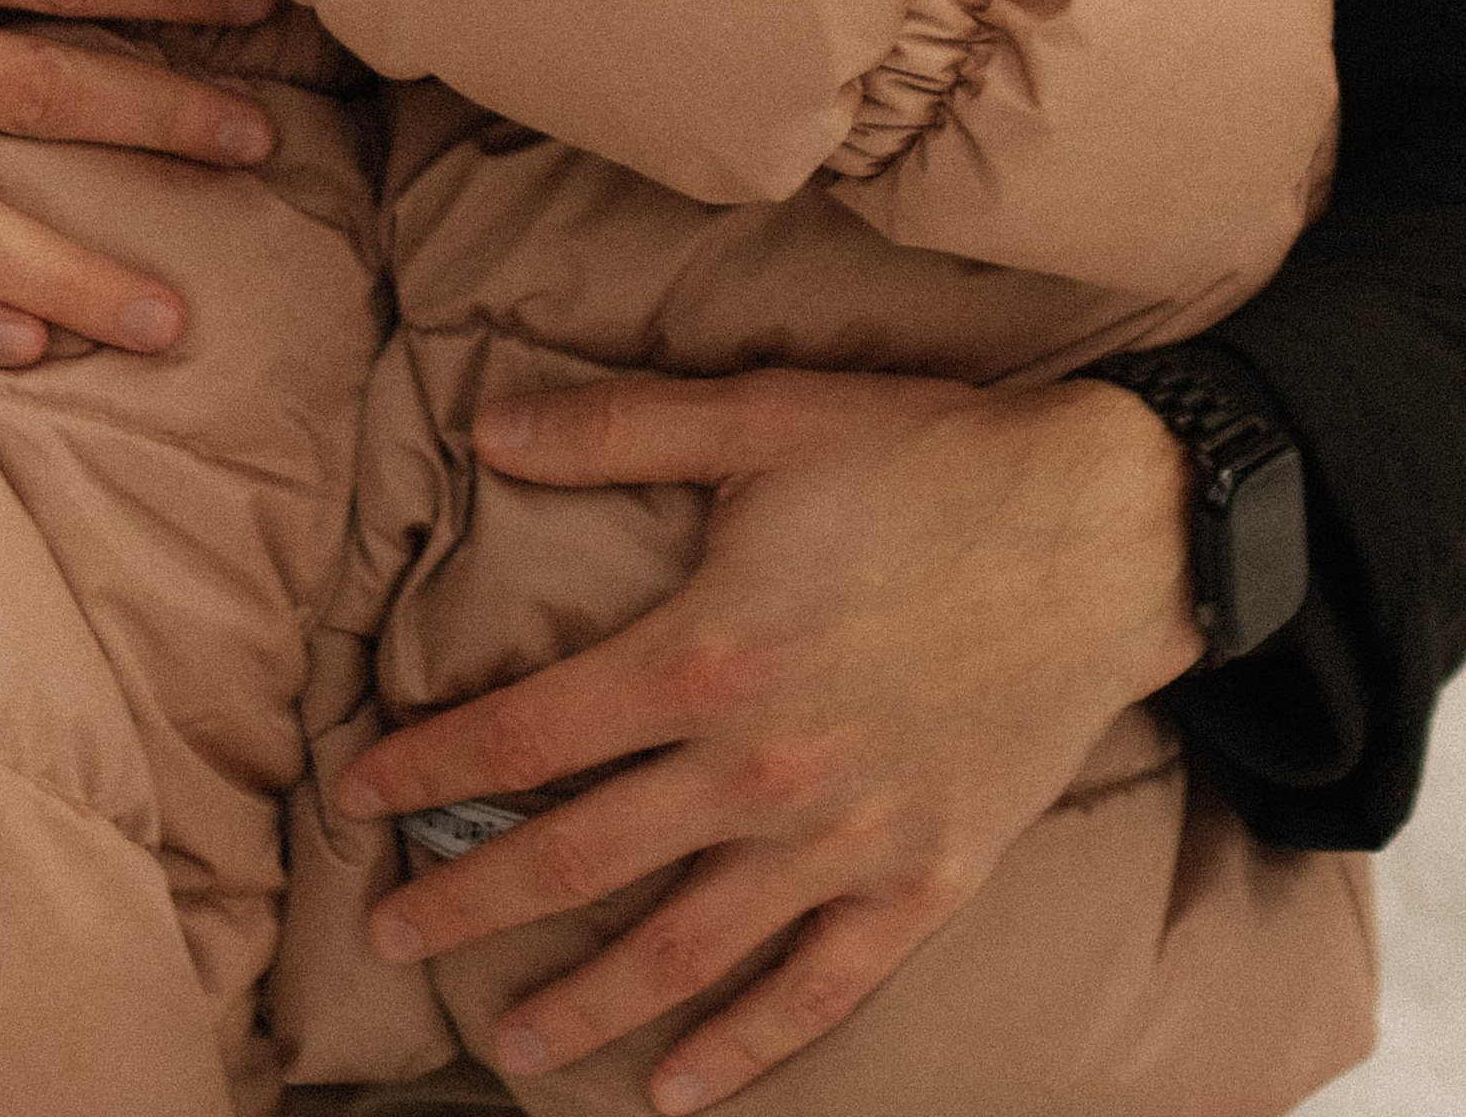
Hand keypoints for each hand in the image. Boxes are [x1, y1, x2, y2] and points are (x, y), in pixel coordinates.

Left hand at [339, 366, 1200, 1111]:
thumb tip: (485, 425)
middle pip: (576, 859)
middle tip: (388, 931)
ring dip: (584, 1002)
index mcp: (701, 654)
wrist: (1106, 528)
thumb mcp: (760, 416)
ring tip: (504, 1038)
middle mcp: (755, 770)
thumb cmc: (927, 458)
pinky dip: (742, 1049)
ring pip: (681, 950)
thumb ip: (615, 429)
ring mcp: (841, 840)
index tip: (359, 787)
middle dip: (467, 899)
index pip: (524, 730)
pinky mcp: (922, 880)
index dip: (428, 761)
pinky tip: (678, 1090)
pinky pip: (816, 992)